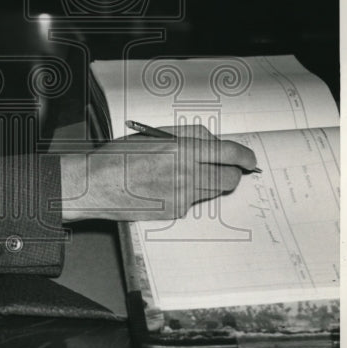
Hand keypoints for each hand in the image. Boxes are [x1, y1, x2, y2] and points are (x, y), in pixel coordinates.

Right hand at [59, 124, 257, 221]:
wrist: (97, 184)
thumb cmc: (120, 157)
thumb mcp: (154, 135)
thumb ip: (188, 136)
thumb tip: (213, 143)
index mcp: (182, 150)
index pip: (229, 154)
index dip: (245, 157)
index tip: (249, 159)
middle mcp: (186, 175)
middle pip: (229, 178)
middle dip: (232, 174)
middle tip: (225, 170)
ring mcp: (181, 197)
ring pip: (213, 192)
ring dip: (209, 183)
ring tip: (185, 175)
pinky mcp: (174, 212)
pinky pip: (193, 202)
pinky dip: (188, 194)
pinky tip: (166, 187)